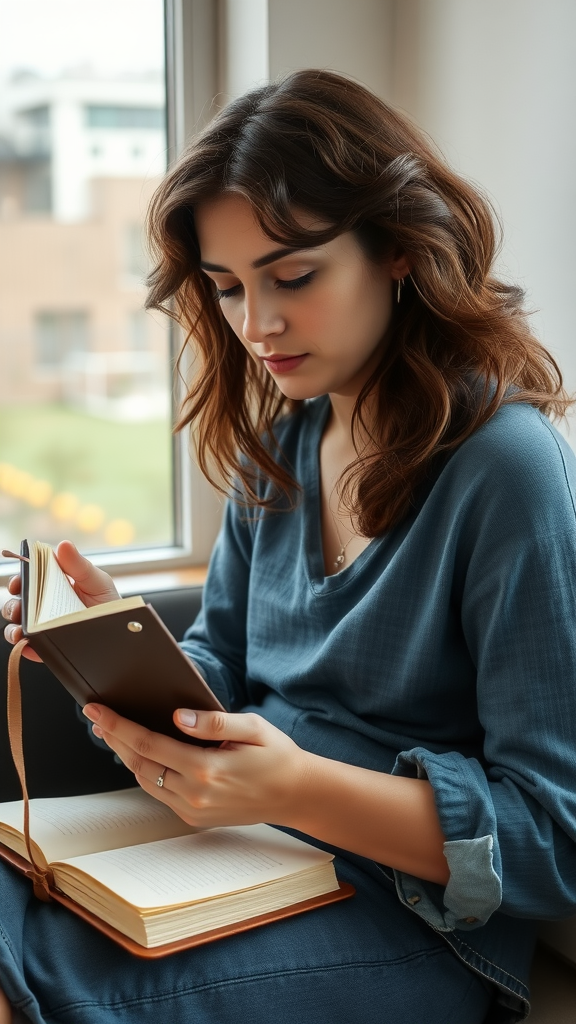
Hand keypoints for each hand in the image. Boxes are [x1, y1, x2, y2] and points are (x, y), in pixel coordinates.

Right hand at [2, 540, 119, 661]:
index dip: (20, 579)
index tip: (19, 581)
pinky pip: (30, 647)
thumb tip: (63, 544)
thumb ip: (79, 565)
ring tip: (20, 630)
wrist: (122, 632)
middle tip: (20, 608)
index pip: (29, 579)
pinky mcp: (47, 646)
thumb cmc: (109, 603)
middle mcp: (46, 605)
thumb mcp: (98, 581)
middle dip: (14, 604)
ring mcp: (45, 627)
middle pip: (19, 603)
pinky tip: (28, 644)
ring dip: (14, 627)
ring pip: (19, 625)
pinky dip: (24, 647)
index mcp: (54, 585)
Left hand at [82, 704, 311, 829]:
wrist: (296, 795)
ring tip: (113, 732)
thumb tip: (177, 717)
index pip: (149, 744)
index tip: (97, 711)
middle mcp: (195, 794)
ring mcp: (193, 810)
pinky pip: (159, 792)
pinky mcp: (194, 817)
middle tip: (97, 717)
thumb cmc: (277, 756)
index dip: (118, 726)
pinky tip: (142, 753)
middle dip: (114, 738)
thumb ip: (214, 722)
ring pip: (145, 780)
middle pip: (138, 764)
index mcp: (207, 769)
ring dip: (126, 756)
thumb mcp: (253, 728)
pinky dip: (145, 771)